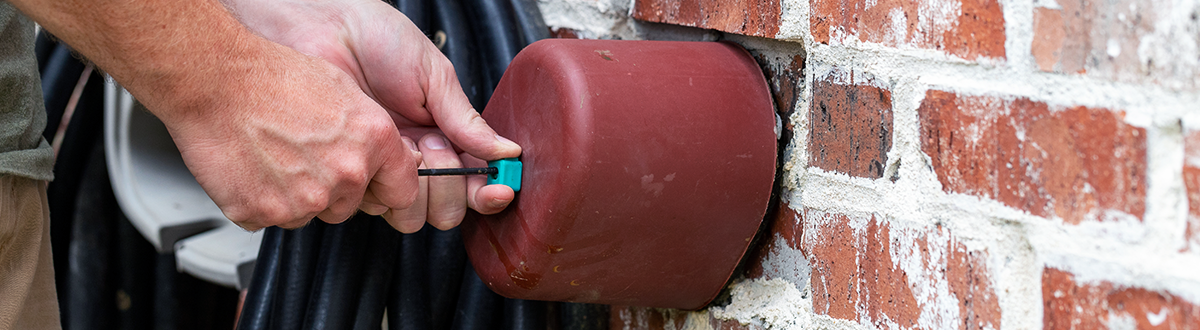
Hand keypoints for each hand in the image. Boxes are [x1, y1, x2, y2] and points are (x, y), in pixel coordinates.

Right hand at [161, 41, 426, 230]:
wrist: (215, 80)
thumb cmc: (272, 76)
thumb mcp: (343, 90)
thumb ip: (367, 132)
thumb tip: (379, 154)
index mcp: (373, 141)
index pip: (403, 189)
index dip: (387, 187)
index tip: (378, 187)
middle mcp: (345, 174)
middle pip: (349, 205)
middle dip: (331, 188)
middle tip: (302, 155)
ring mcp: (305, 199)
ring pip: (309, 213)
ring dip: (294, 195)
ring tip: (273, 155)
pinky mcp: (265, 212)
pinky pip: (270, 218)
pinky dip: (259, 200)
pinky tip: (252, 167)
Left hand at [222, 0, 521, 230]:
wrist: (322, 28)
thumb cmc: (376, 39)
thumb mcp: (434, 77)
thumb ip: (467, 121)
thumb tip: (506, 152)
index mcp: (442, 137)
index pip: (473, 183)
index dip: (489, 193)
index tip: (499, 190)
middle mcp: (413, 160)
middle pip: (445, 210)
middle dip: (448, 187)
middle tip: (434, 147)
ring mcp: (378, 169)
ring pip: (408, 214)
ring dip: (412, 185)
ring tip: (402, 144)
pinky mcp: (345, 174)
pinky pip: (368, 203)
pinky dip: (375, 181)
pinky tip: (372, 147)